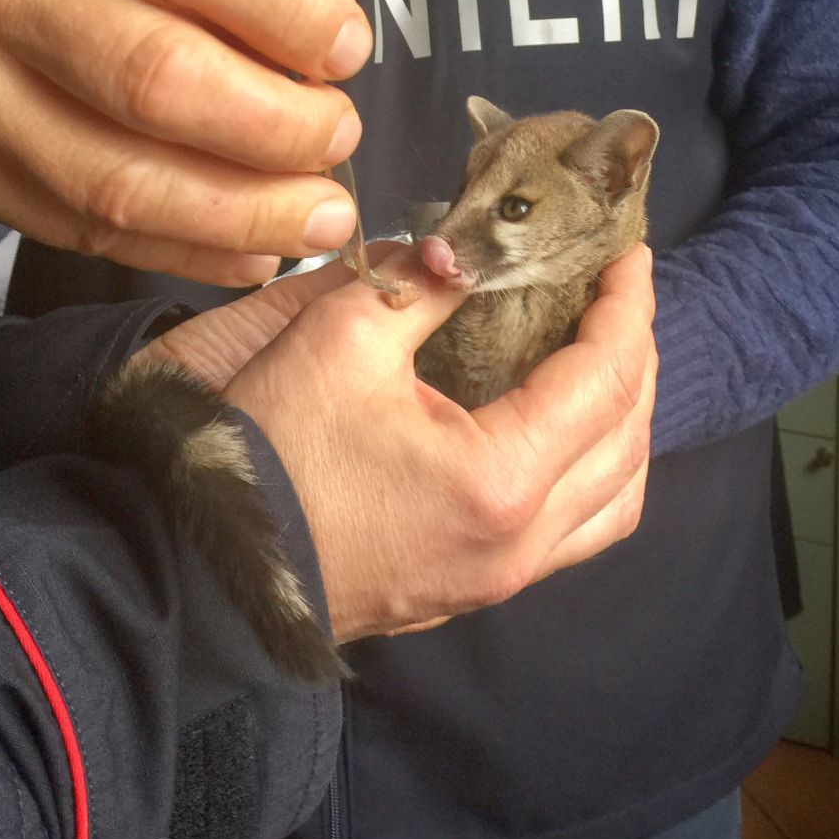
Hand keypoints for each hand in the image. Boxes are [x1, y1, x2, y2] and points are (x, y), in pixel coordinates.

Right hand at [0, 0, 371, 282]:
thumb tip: (320, 49)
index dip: (288, 8)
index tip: (346, 46)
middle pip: (162, 79)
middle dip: (283, 127)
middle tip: (340, 137)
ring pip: (128, 181)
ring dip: (252, 210)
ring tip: (324, 214)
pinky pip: (92, 230)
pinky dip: (192, 249)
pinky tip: (255, 247)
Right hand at [145, 243, 656, 641]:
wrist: (201, 564)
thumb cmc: (269, 450)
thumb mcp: (342, 336)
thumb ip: (422, 283)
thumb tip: (463, 249)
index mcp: (502, 479)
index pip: (603, 379)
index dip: (625, 307)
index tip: (627, 253)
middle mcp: (520, 543)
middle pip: (628, 442)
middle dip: (637, 357)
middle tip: (619, 294)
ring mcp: (499, 578)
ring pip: (614, 503)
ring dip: (626, 426)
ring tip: (606, 358)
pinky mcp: (472, 588)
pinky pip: (575, 534)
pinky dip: (594, 474)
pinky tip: (564, 429)